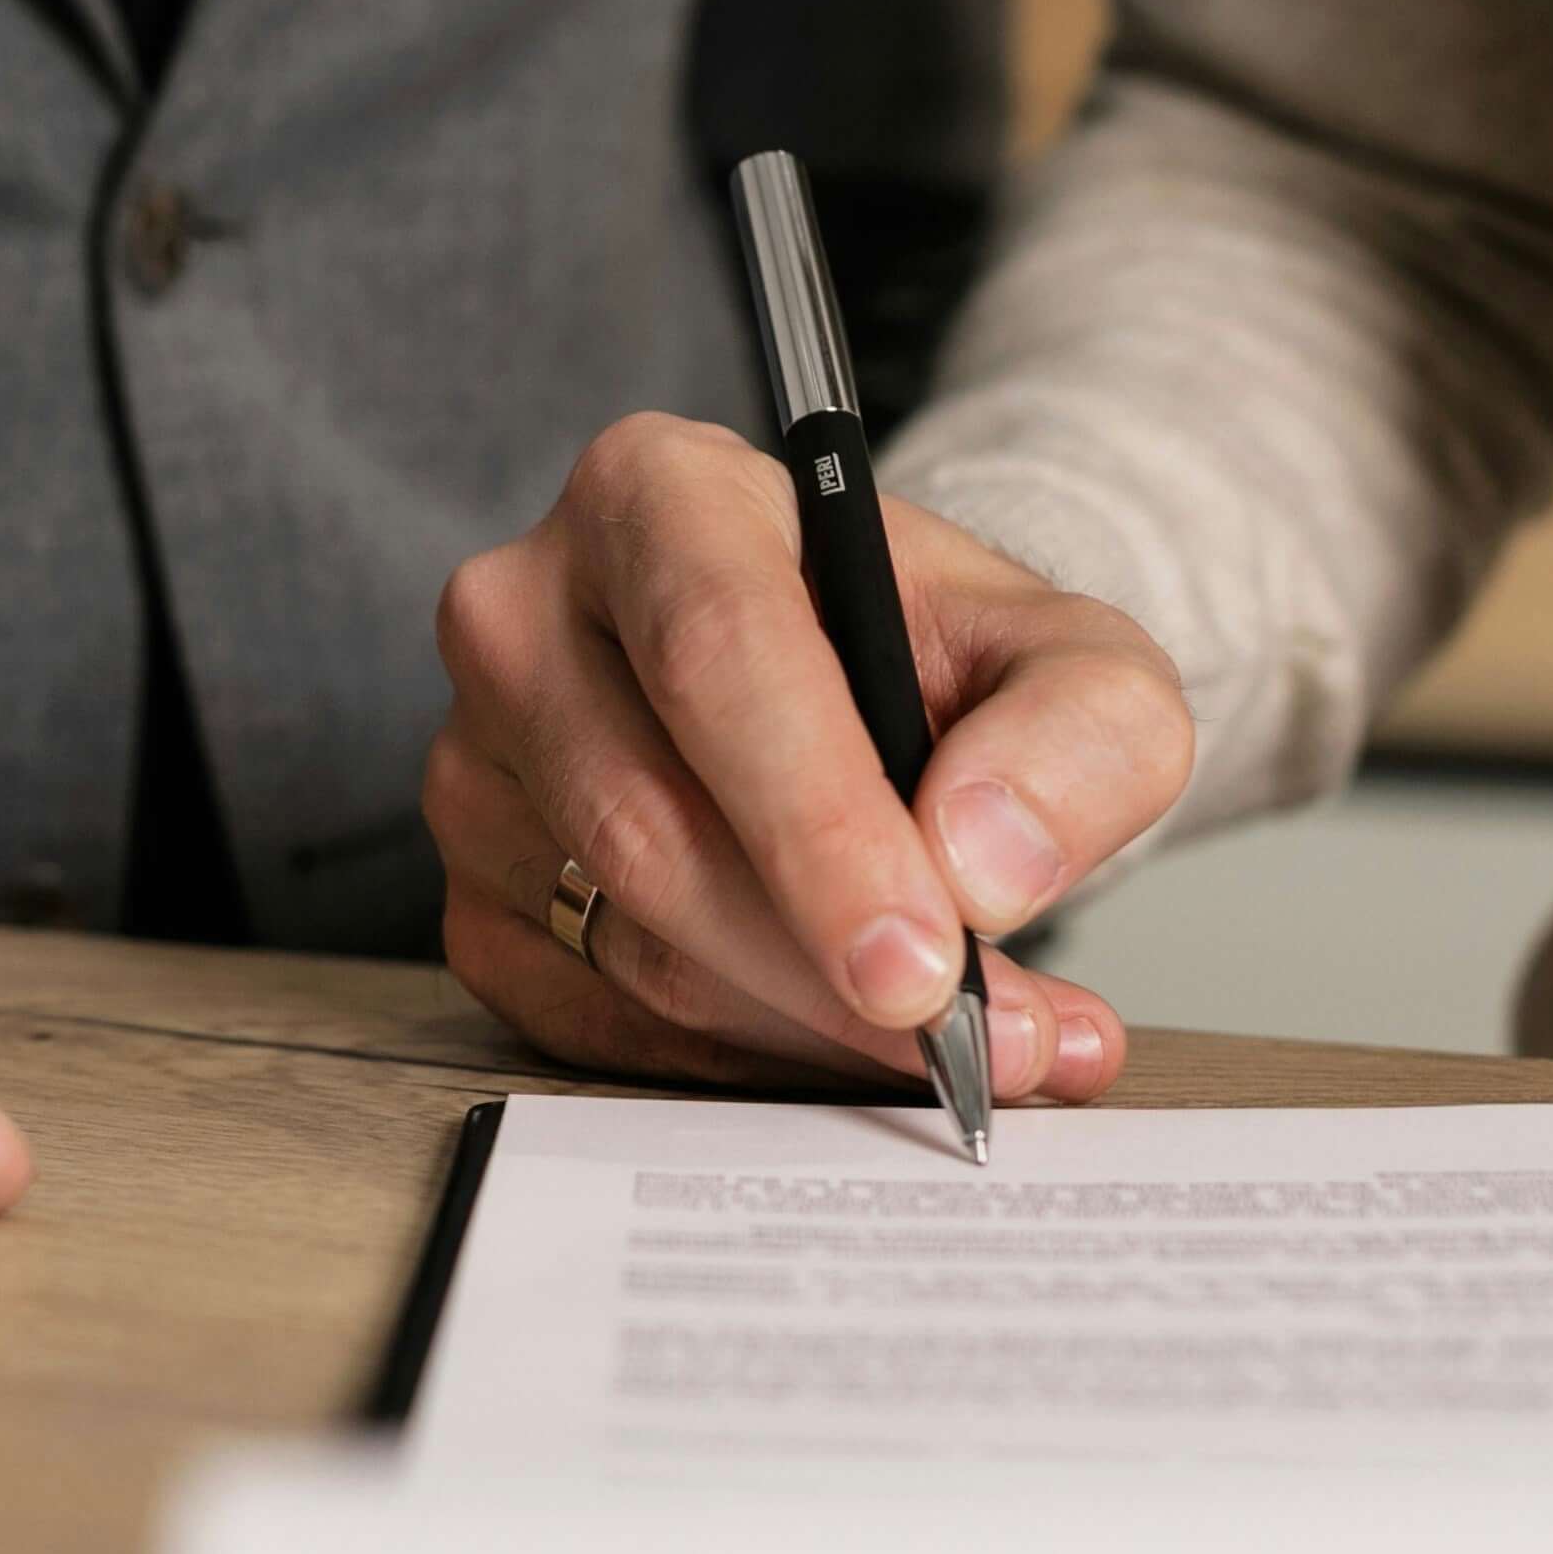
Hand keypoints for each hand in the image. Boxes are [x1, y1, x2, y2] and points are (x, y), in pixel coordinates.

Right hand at [427, 413, 1190, 1098]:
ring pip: (628, 942)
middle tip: (975, 1041)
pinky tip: (844, 1039)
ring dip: (806, 1026)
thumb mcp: (1075, 661)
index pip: (716, 654)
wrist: (863, 699)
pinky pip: (596, 1021)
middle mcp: (527, 613)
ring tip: (964, 1043)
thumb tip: (981, 864)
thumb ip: (1080, 734)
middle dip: (822, 966)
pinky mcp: (472, 895)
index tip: (921, 960)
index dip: (817, 825)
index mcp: (656, 494)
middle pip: (649, 822)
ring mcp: (475, 763)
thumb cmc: (939, 663)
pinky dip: (741, 1060)